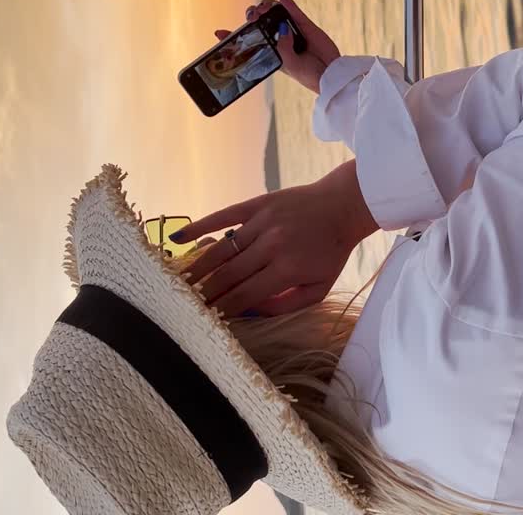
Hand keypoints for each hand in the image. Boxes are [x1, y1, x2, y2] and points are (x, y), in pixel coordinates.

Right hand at [170, 160, 378, 316]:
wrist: (342, 207)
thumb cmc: (330, 252)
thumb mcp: (318, 288)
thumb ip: (285, 305)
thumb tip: (251, 312)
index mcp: (287, 269)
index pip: (245, 295)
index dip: (223, 308)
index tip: (206, 318)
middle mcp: (271, 245)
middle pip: (228, 274)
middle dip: (206, 292)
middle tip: (186, 304)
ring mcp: (262, 222)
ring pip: (221, 249)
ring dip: (198, 267)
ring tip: (181, 281)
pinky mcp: (257, 204)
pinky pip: (223, 216)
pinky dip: (199, 227)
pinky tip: (179, 239)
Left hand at [215, 0, 340, 94]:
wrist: (329, 74)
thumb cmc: (308, 74)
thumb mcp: (288, 65)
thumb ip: (281, 47)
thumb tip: (280, 27)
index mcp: (271, 51)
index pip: (249, 41)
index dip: (233, 36)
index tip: (218, 33)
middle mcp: (278, 38)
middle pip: (259, 21)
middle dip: (252, 16)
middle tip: (253, 19)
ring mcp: (291, 30)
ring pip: (274, 12)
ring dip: (266, 7)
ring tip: (263, 11)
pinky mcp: (305, 25)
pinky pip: (294, 10)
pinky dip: (287, 2)